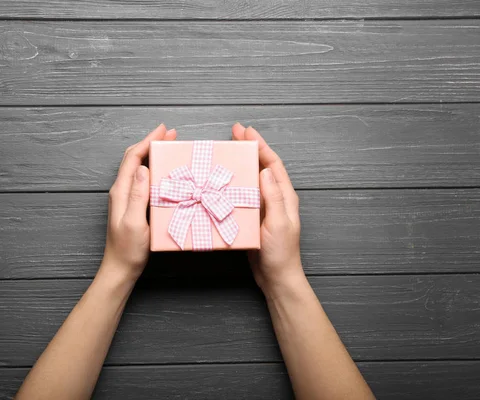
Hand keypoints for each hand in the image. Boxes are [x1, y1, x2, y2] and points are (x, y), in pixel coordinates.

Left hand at [101, 123, 176, 281]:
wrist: (121, 268)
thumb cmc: (128, 249)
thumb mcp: (134, 222)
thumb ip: (137, 195)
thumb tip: (142, 168)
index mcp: (121, 191)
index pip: (133, 158)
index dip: (147, 141)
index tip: (163, 130)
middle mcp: (121, 191)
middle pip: (134, 158)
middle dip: (150, 142)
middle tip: (169, 134)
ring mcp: (126, 198)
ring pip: (138, 167)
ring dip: (152, 153)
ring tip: (168, 147)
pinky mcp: (132, 205)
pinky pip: (142, 180)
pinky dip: (153, 168)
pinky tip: (164, 171)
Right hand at [232, 123, 303, 294]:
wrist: (276, 278)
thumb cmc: (281, 253)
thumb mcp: (278, 223)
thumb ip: (273, 197)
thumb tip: (264, 170)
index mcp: (285, 196)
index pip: (273, 164)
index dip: (261, 145)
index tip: (247, 131)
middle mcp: (275, 198)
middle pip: (262, 166)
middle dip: (250, 148)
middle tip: (234, 133)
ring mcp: (263, 208)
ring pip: (251, 179)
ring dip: (241, 164)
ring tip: (227, 152)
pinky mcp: (253, 218)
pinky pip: (243, 195)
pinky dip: (234, 184)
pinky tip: (222, 182)